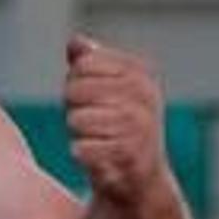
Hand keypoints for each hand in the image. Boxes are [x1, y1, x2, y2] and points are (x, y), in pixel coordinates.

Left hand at [63, 34, 166, 204]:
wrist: (139, 176)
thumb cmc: (116, 122)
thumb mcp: (107, 87)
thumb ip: (89, 61)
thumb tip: (76, 42)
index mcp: (139, 72)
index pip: (82, 64)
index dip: (76, 82)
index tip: (93, 98)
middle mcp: (144, 94)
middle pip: (74, 90)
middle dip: (74, 107)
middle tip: (93, 120)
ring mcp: (139, 124)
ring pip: (76, 119)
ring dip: (77, 132)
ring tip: (96, 137)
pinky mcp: (129, 154)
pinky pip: (81, 148)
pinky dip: (81, 153)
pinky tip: (97, 156)